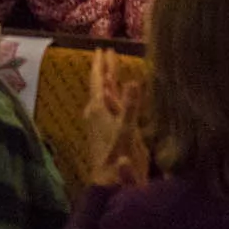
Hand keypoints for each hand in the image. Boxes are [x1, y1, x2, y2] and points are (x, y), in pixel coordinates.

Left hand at [81, 49, 146, 185]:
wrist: (107, 181)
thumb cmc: (117, 156)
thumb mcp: (126, 130)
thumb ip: (129, 106)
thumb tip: (133, 80)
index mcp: (99, 107)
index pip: (99, 79)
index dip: (102, 64)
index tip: (104, 47)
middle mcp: (95, 111)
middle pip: (99, 84)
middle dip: (103, 68)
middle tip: (107, 51)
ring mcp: (98, 121)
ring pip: (101, 94)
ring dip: (106, 80)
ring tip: (110, 69)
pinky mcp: (103, 129)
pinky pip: (106, 105)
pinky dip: (111, 95)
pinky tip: (115, 96)